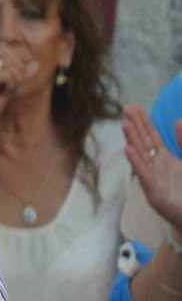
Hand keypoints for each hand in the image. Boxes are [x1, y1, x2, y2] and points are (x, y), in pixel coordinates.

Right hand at [0, 44, 38, 120]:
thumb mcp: (7, 79)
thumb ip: (19, 69)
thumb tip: (35, 64)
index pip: (2, 45)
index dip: (16, 56)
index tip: (19, 71)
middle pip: (5, 51)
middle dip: (18, 65)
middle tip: (19, 79)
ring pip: (8, 62)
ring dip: (16, 75)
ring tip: (12, 85)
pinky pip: (7, 74)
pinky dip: (12, 82)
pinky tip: (7, 89)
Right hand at [123, 105, 181, 229]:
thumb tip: (178, 119)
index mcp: (165, 160)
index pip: (152, 137)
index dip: (144, 122)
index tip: (135, 106)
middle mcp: (156, 167)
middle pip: (144, 143)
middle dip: (135, 126)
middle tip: (126, 108)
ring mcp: (154, 179)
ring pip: (141, 156)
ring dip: (133, 140)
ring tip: (125, 124)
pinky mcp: (154, 193)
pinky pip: (144, 174)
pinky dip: (136, 162)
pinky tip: (128, 150)